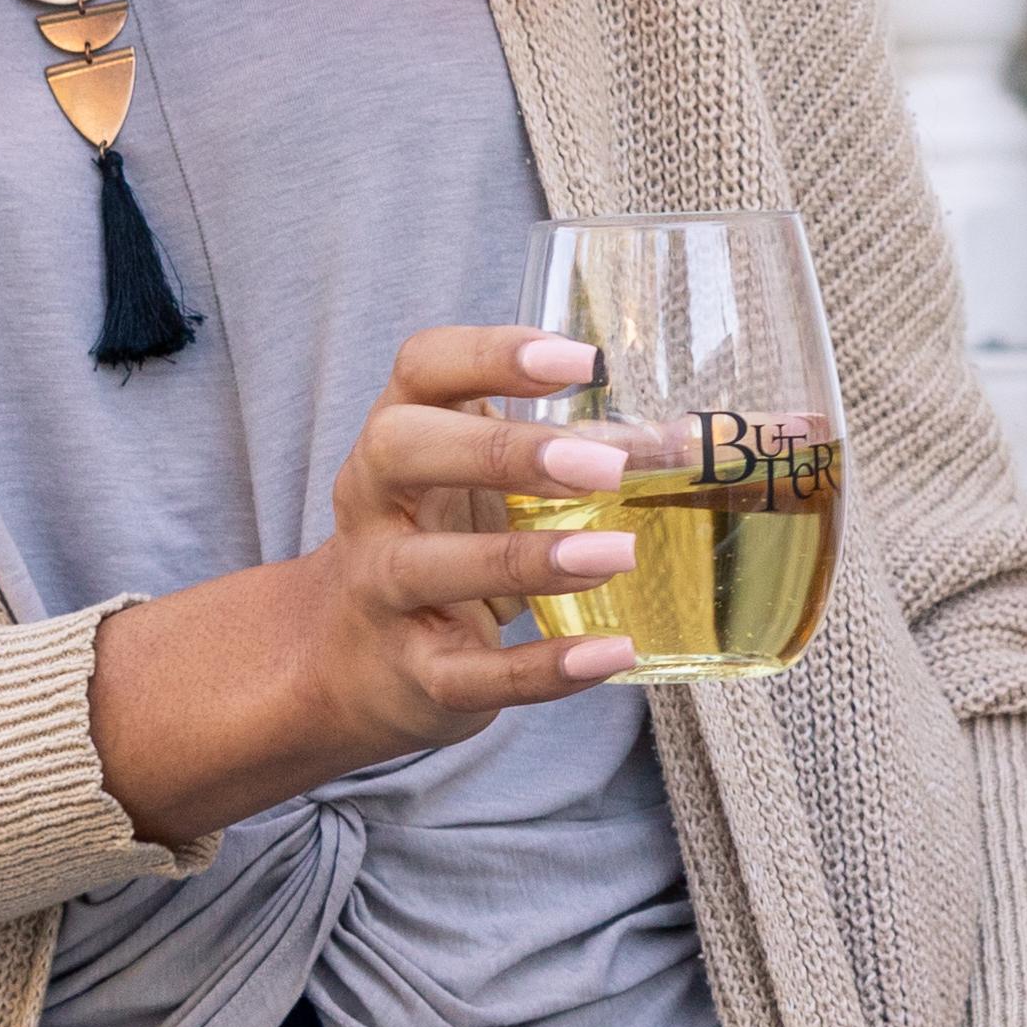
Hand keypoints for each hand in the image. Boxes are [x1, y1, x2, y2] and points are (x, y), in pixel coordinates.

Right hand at [90, 328, 639, 844]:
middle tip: (602, 467)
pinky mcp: (413, 672)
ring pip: (429, 564)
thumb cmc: (439, 542)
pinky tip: (610, 653)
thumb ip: (565, 454)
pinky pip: (472, 672)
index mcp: (399, 437)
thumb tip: (678, 444)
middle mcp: (376, 504)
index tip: (580, 359)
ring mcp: (382, 589)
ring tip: (619, 554)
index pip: (422, 368)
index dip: (492, 354)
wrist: (348, 663)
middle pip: (403, 448)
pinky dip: (543, 667)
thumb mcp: (480, 485)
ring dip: (527, 559)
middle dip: (501, 450)